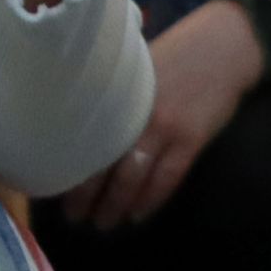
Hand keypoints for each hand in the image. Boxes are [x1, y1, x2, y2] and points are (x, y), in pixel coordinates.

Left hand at [57, 0, 263, 227]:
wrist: (222, 47)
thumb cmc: (172, 54)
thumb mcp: (131, 68)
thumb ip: (109, 94)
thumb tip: (79, 120)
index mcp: (112, 94)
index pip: (81, 136)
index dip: (65, 163)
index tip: (48, 183)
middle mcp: (131, 112)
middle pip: (101, 161)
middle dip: (85, 194)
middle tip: (72, 217)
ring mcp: (162, 127)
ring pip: (132, 176)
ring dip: (115, 204)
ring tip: (102, 223)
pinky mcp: (191, 139)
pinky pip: (168, 177)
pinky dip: (151, 199)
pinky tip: (137, 215)